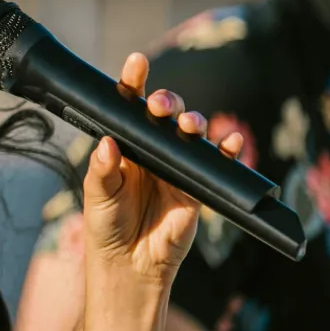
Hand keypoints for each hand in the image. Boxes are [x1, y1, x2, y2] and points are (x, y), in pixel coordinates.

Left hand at [81, 52, 242, 283]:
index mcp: (125, 145)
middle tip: (159, 106)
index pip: (129, 107)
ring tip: (191, 125)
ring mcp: (176, 166)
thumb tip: (107, 143)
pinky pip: (216, 165)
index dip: (133, 83)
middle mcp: (152, 150)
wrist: (129, 265)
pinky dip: (228, 151)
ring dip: (195, 122)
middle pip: (164, 115)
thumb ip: (102, 171)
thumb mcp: (97, 197)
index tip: (136, 65)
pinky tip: (231, 142)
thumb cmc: (107, 225)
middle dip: (166, 102)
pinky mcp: (197, 187)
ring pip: (191, 134)